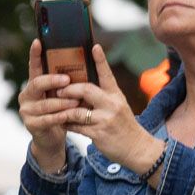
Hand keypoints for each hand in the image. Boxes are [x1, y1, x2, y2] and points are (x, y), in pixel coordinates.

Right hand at [20, 40, 80, 170]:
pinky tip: (69, 115)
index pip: (34, 67)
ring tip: (76, 101)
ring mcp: (27, 110)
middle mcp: (27, 95)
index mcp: (35, 84)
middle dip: (52, 81)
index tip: (38, 41)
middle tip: (67, 79)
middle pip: (37, 83)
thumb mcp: (62, 96)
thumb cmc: (61, 112)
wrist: (52, 139)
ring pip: (45, 103)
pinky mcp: (31, 125)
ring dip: (61, 102)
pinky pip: (47, 119)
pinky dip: (59, 117)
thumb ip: (66, 83)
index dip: (35, 54)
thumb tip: (82, 62)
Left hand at [56, 48, 163, 171]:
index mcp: (116, 95)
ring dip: (64, 109)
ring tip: (57, 108)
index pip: (107, 74)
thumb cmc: (124, 126)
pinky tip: (63, 123)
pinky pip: (76, 126)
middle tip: (60, 90)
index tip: (94, 46)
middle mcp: (112, 104)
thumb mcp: (118, 107)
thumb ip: (102, 97)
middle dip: (69, 89)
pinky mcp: (98, 134)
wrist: (137, 148)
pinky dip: (67, 124)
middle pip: (86, 90)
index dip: (100, 60)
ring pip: (76, 110)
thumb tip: (80, 88)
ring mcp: (105, 119)